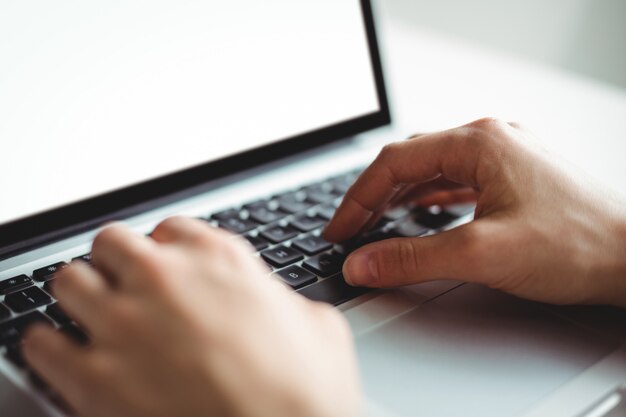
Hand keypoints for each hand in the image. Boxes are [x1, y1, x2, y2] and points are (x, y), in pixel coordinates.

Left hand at [23, 217, 360, 416]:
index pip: (170, 229)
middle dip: (118, 264)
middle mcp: (167, 280)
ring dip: (81, 296)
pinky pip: (42, 344)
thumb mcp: (319, 325)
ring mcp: (126, 325)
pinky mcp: (95, 380)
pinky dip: (49, 347)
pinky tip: (67, 358)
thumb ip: (282, 300)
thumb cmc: (307, 394)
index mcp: (221, 260)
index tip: (166, 269)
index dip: (167, 251)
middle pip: (112, 243)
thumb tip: (276, 306)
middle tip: (126, 288)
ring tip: (92, 318)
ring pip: (70, 281)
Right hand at [324, 118, 625, 306]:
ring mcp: (504, 157)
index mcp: (478, 142)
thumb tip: (362, 264)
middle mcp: (490, 141)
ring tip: (374, 224)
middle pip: (411, 162)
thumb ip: (412, 258)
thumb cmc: (578, 245)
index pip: (394, 162)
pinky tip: (419, 214)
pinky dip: (429, 200)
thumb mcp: (482, 254)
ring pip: (433, 171)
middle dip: (374, 197)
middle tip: (351, 231)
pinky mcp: (514, 178)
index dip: (357, 199)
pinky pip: (456, 182)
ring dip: (400, 197)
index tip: (339, 231)